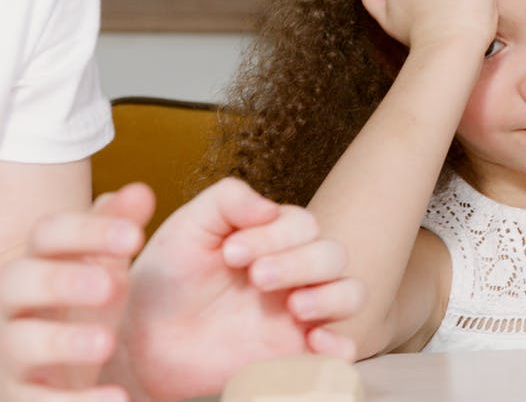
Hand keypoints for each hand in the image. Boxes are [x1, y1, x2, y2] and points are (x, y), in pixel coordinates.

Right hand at [0, 183, 151, 401]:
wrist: (57, 366)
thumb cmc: (82, 304)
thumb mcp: (103, 264)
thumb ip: (117, 229)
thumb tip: (139, 192)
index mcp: (37, 261)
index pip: (48, 233)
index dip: (89, 231)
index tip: (137, 237)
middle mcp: (13, 302)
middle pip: (19, 282)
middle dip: (62, 281)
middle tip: (111, 285)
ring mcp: (11, 350)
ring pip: (21, 343)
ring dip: (62, 342)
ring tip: (106, 342)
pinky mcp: (19, 395)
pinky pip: (35, 401)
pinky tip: (116, 399)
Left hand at [105, 178, 363, 401]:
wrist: (145, 341)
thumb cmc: (168, 278)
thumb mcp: (188, 228)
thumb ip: (228, 201)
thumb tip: (270, 208)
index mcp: (275, 238)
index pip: (303, 224)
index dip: (275, 236)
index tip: (230, 254)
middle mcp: (297, 271)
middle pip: (333, 256)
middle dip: (299, 263)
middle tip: (256, 278)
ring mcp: (301, 312)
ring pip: (351, 294)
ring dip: (331, 297)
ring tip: (296, 308)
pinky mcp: (297, 352)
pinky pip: (342, 349)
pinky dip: (341, 345)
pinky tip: (314, 344)